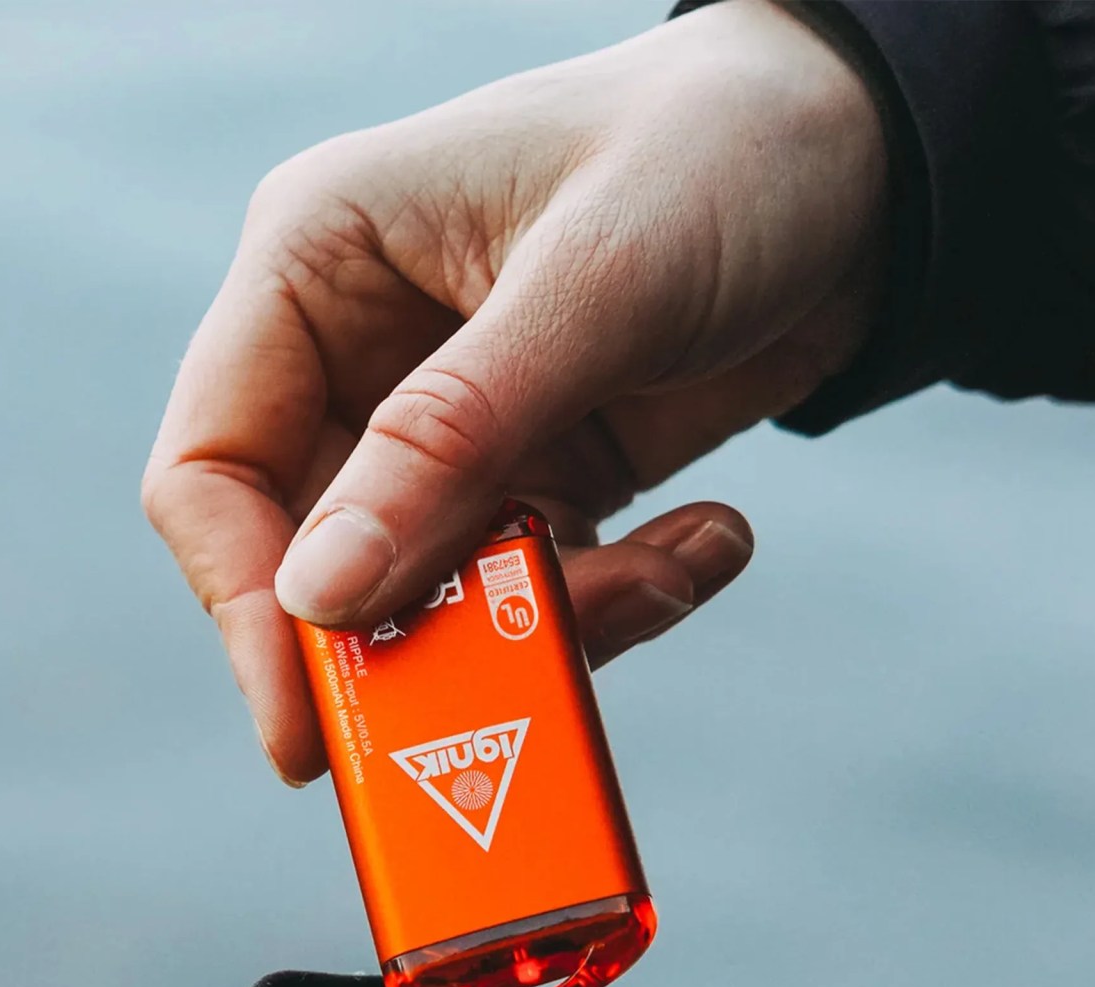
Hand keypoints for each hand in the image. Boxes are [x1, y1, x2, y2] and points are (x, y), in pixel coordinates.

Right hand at [143, 0, 885, 782]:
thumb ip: (450, 442)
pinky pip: (544, 585)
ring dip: (551, 620)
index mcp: (319, 264)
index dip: (245, 606)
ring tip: (668, 572)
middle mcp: (366, 354)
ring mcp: (458, 425)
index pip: (216, 465)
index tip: (309, 727)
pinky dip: (625, 592)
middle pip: (323, 556)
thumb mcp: (590, 285)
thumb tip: (321, 599)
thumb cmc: (718, 151)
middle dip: (419, 633)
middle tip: (507, 697)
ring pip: (442, 593)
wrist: (878, 159)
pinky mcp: (547, 471)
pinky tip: (710, 539)